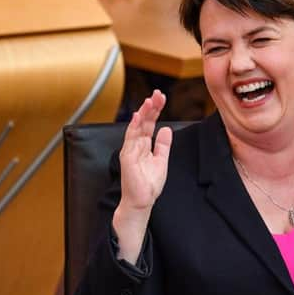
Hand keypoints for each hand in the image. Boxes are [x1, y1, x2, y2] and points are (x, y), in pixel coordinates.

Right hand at [119, 90, 172, 212]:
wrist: (142, 201)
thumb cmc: (149, 183)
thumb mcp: (161, 160)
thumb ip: (163, 145)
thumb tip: (166, 128)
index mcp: (144, 145)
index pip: (149, 123)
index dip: (155, 110)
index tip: (161, 98)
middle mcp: (135, 145)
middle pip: (143, 121)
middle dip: (150, 107)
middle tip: (157, 94)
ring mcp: (130, 150)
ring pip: (136, 126)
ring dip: (142, 113)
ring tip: (150, 101)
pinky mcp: (127, 157)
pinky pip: (129, 139)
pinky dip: (133, 127)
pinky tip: (137, 116)